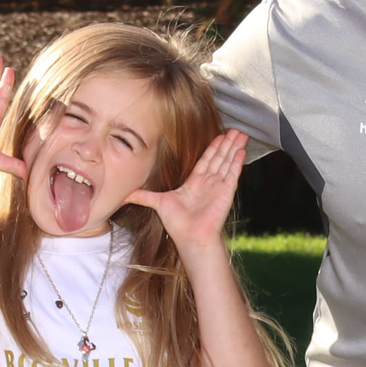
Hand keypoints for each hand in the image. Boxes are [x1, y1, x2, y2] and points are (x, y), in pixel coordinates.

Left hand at [128, 127, 248, 247]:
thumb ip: (142, 195)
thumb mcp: (156, 203)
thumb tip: (123, 194)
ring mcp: (219, 186)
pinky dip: (237, 162)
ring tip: (241, 134)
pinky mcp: (226, 191)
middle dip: (227, 143)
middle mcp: (208, 183)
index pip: (206, 160)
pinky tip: (242, 151)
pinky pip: (233, 173)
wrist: (190, 236)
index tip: (220, 136)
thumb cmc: (176, 223)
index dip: (213, 148)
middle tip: (235, 129)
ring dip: (234, 148)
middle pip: (219, 158)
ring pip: (228, 162)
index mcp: (194, 183)